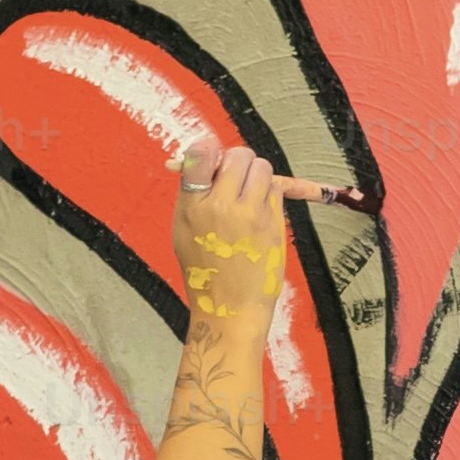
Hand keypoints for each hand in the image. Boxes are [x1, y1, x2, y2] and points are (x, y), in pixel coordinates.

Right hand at [170, 139, 305, 331]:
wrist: (229, 309)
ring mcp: (249, 213)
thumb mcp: (183, 230)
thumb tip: (197, 160)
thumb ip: (191, 194)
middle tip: (236, 181)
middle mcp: (220, 205)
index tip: (214, 161)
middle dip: (240, 163)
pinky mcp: (272, 223)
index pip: (200, 153)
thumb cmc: (205, 272)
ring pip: (262, 168)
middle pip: (238, 155)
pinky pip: (277, 189)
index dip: (210, 151)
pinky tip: (261, 212)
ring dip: (258, 176)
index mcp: (191, 206)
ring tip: (249, 198)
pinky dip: (271, 195)